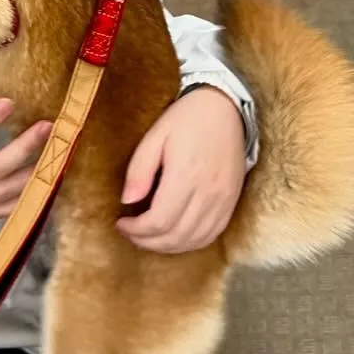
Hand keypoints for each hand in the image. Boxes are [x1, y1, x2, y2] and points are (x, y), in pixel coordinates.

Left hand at [117, 87, 246, 254]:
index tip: (121, 224)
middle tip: (130, 234)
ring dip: (168, 246)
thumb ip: (139, 170)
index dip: (136, 231)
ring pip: (194, 240)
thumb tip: (127, 201)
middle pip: (176, 236)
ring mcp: (223, 200)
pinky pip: (212, 234)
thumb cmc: (187, 118)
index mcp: (186, 175)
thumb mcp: (156, 135)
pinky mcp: (232, 201)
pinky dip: (191, 242)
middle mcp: (208, 193)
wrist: (226, 107)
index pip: (159, 221)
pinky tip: (175, 236)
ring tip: (149, 238)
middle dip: (147, 242)